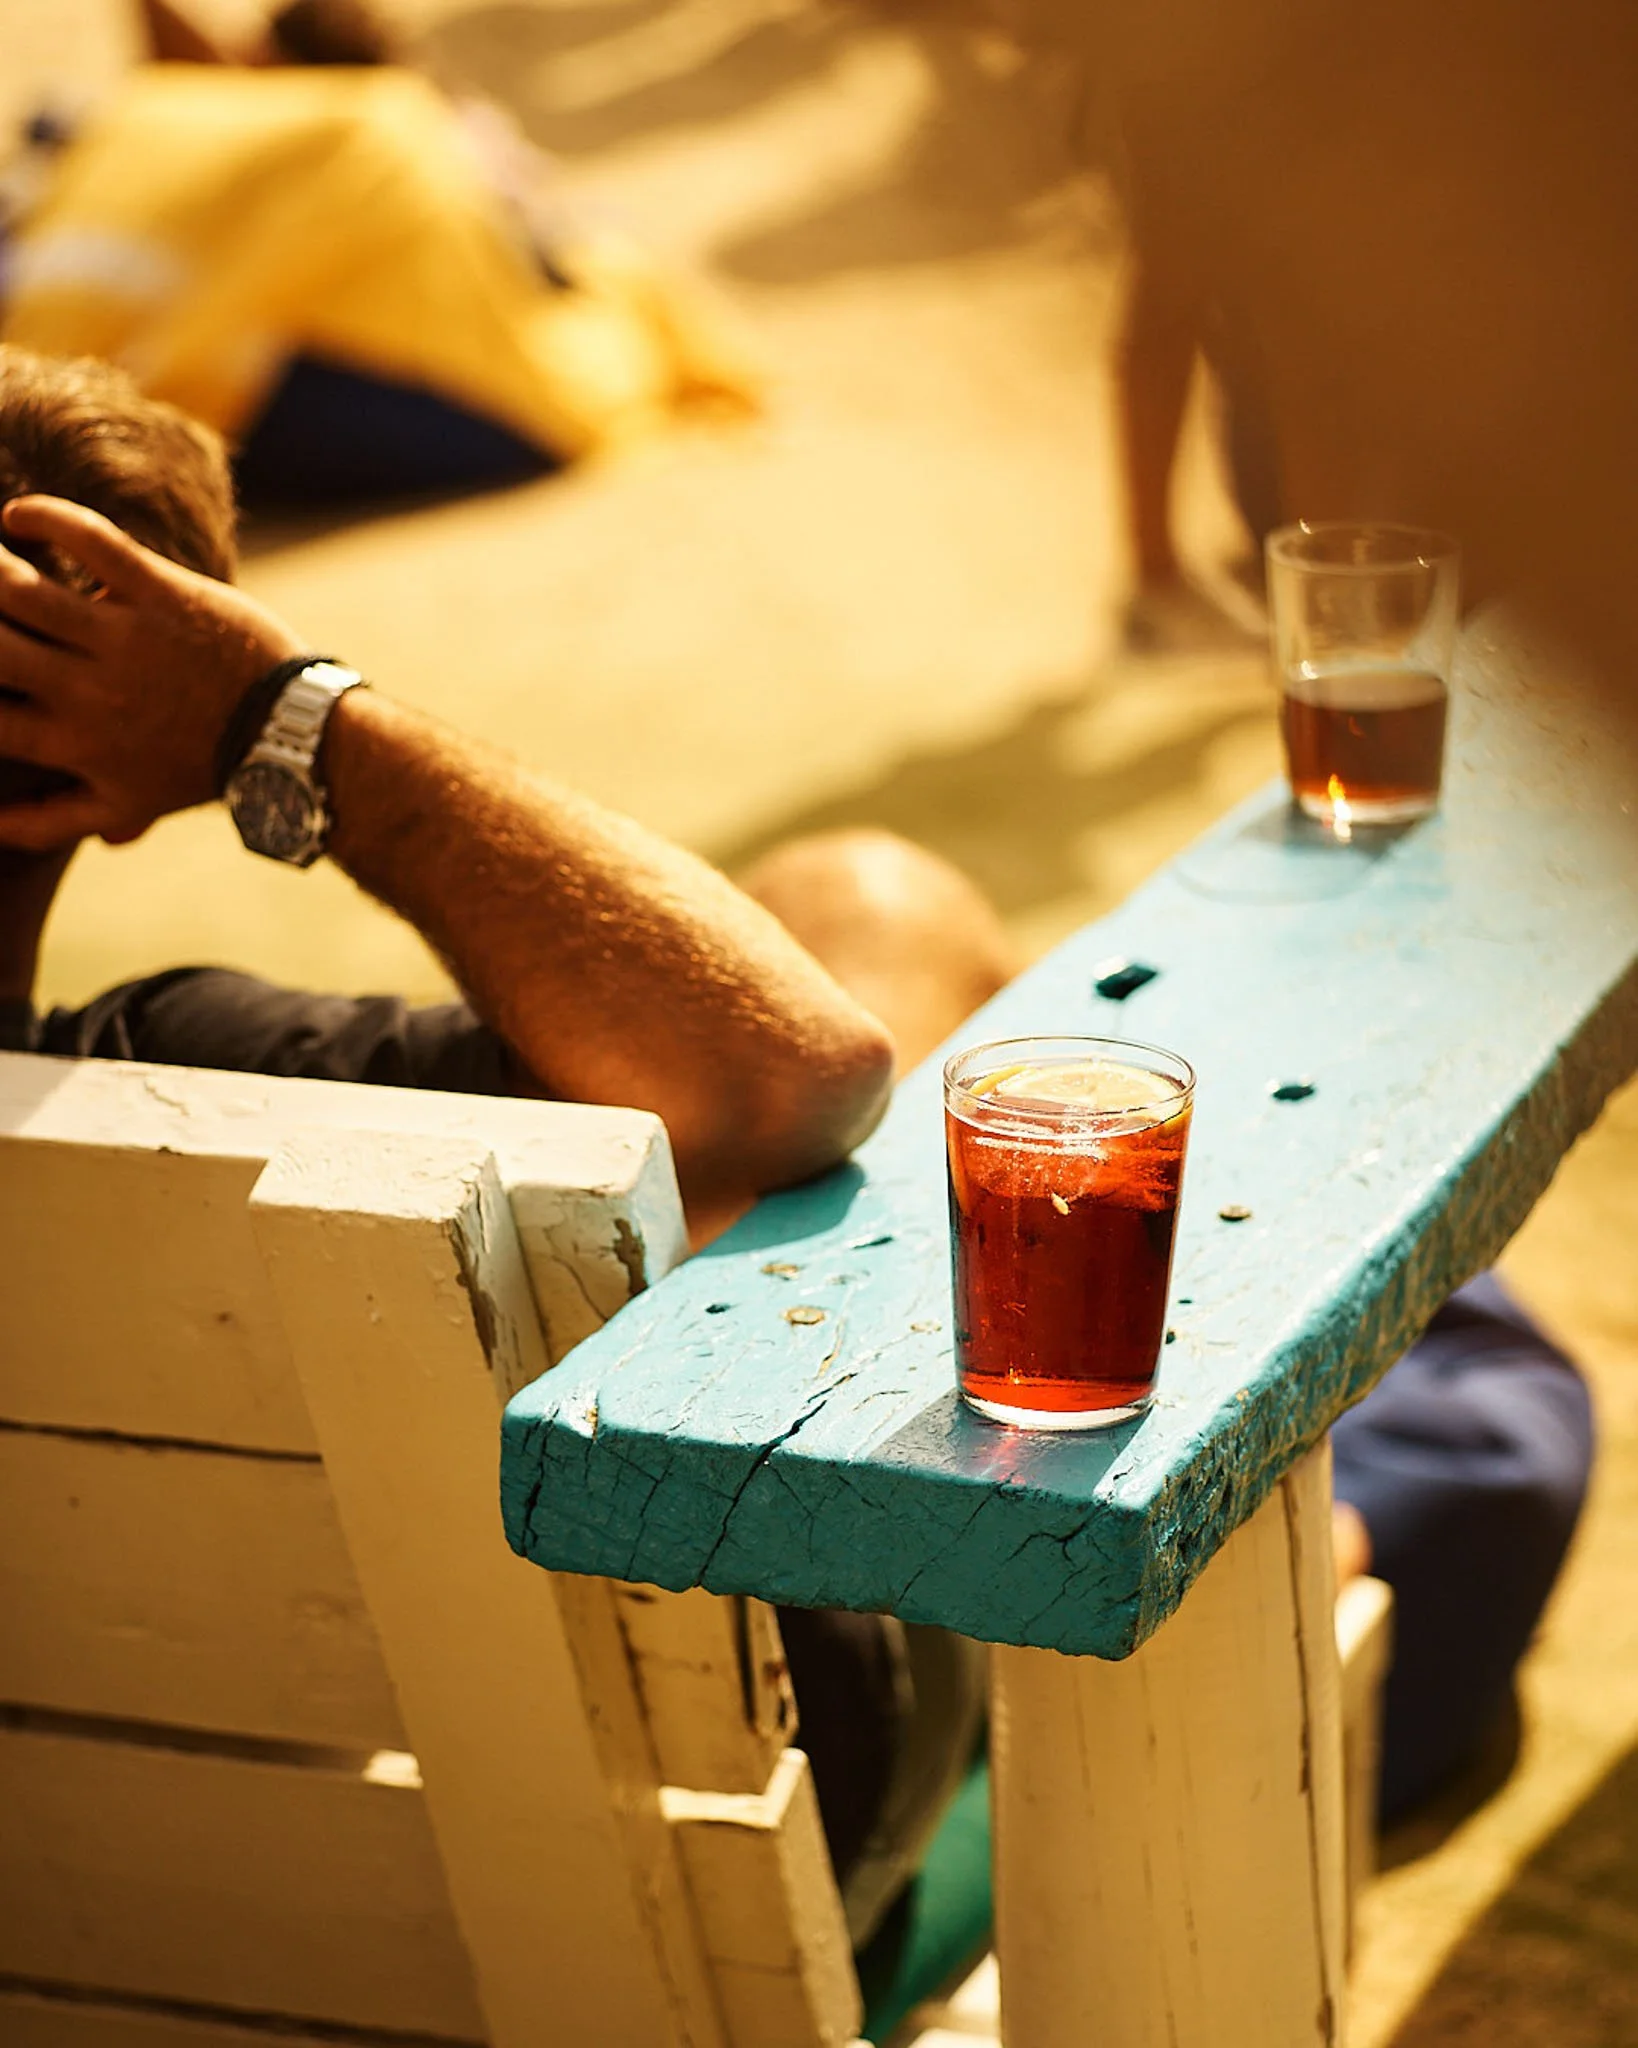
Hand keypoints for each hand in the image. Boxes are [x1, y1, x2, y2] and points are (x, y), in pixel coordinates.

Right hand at [0, 495, 302, 849]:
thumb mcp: (125, 806)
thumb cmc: (200, 769)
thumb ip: (51, 821)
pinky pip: (87, 538)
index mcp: (72, 742)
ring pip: (17, 587)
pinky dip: (42, 517)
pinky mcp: (161, 592)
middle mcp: (88, 691)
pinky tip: (18, 518)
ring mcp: (124, 637)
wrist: (289, 734)